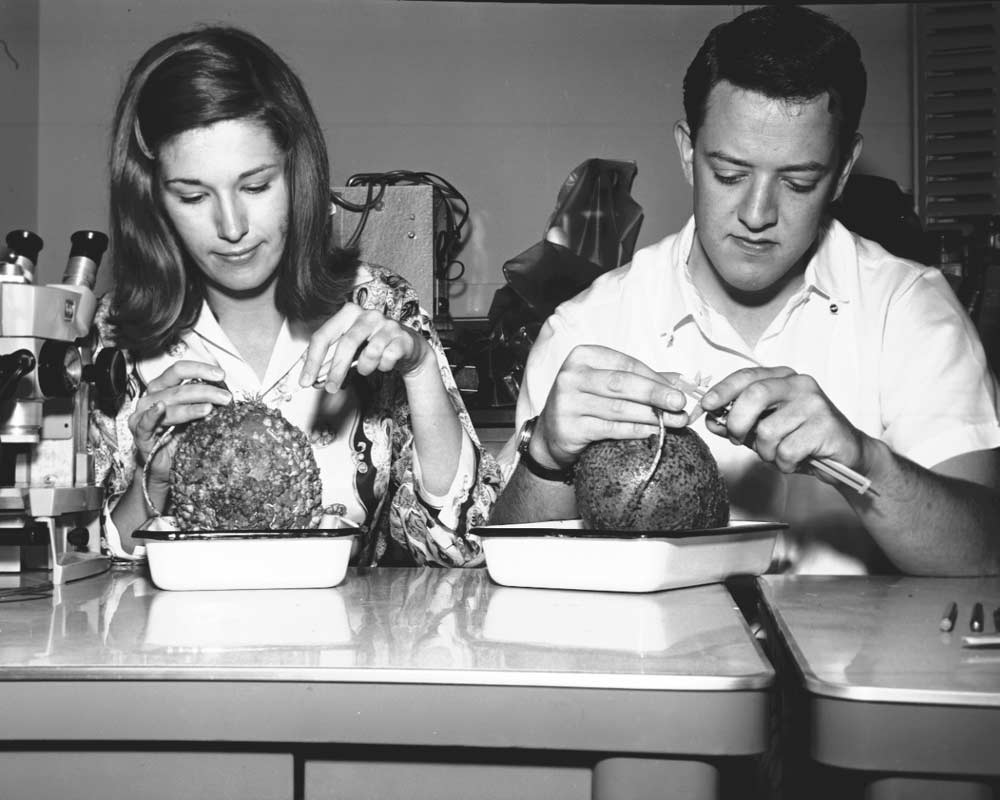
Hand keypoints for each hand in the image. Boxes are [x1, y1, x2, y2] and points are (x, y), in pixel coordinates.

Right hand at [128, 361, 231, 484]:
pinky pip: (145, 423)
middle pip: (178, 388)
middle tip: (225, 397)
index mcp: (163, 388)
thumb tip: (225, 391)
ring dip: (191, 406)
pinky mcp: (140, 434)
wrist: (166, 466)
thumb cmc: (179, 437)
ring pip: (168, 404)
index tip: (220, 375)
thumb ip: (204, 400)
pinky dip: (152, 414)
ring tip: (210, 408)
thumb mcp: (195, 415)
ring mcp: (143, 415)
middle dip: (205, 391)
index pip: (179, 370)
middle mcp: (151, 398)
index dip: (200, 369)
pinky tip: (161, 408)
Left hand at [299, 302, 430, 391]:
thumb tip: (312, 378)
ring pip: (370, 352)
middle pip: (346, 343)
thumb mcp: (348, 351)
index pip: (323, 335)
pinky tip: (384, 363)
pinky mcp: (403, 338)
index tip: (306, 380)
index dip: (312, 360)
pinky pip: (387, 359)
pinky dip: (383, 367)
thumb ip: (329, 361)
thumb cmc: (373, 345)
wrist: (406, 346)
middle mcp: (368, 315)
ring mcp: (387, 325)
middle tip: (330, 388)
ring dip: (364, 368)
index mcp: (348, 313)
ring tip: (365, 368)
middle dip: (336, 370)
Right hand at [533, 345, 688, 469]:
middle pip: (622, 384)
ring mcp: (567, 402)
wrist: (550, 433)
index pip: (626, 364)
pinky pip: (610, 429)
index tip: (678, 388)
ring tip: (675, 421)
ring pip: (618, 408)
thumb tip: (680, 381)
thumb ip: (639, 379)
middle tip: (680, 403)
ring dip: (651, 415)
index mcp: (583, 356)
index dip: (655, 377)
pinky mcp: (569, 428)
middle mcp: (571, 376)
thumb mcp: (606, 383)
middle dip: (655, 393)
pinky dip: (635, 430)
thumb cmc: (584, 403)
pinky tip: (653, 431)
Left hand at [699, 366, 867, 479]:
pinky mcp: (825, 426)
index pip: (747, 376)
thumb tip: (710, 420)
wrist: (847, 455)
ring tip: (779, 453)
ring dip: (766, 452)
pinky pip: (786, 450)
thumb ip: (738, 422)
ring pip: (768, 430)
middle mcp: (799, 385)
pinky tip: (795, 460)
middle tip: (737, 438)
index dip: (723, 390)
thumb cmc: (802, 439)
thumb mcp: (764, 429)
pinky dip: (784, 463)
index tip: (705, 405)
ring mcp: (814, 404)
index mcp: (783, 378)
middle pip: (754, 395)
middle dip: (737, 422)